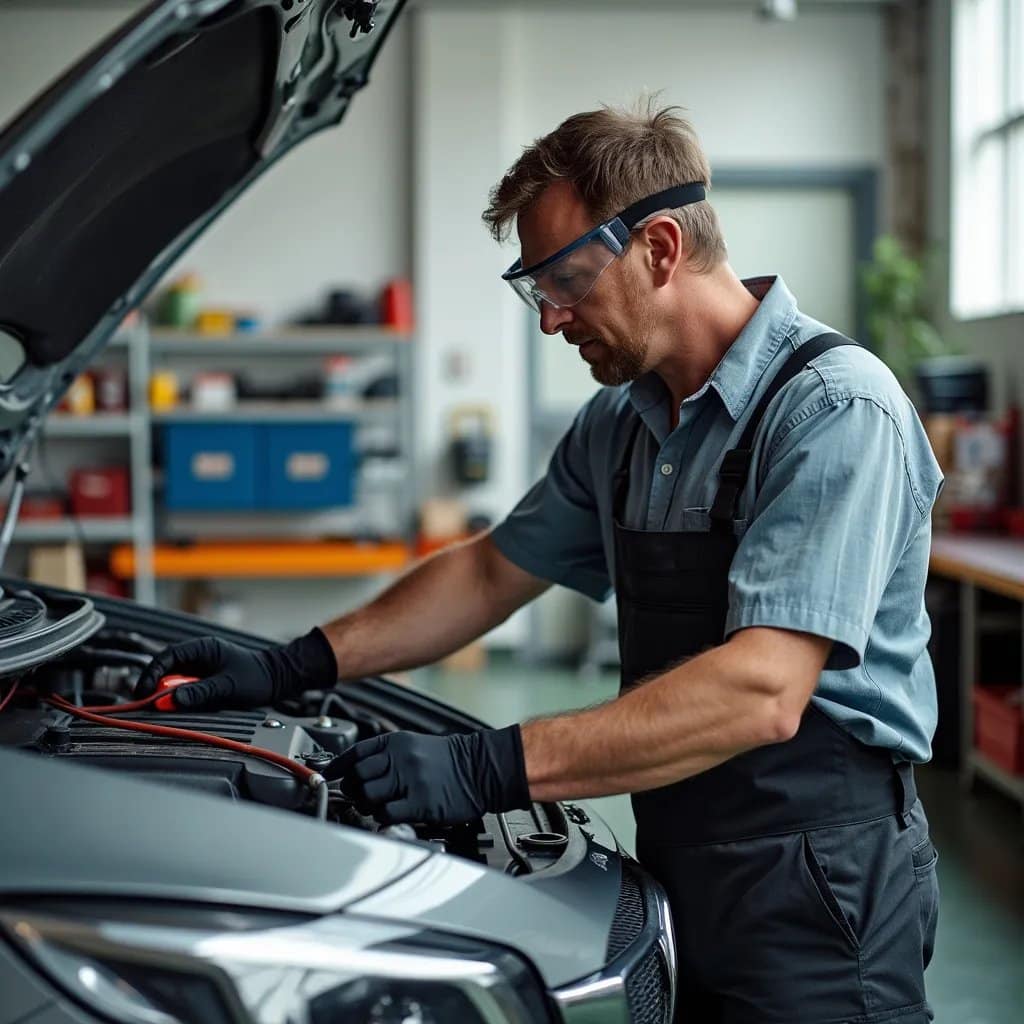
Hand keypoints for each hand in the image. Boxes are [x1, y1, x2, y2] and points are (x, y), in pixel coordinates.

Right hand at [135, 628, 336, 709]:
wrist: (278, 678)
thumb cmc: (258, 676)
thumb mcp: (227, 686)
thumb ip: (200, 692)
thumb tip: (171, 700)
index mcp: (203, 647)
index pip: (166, 656)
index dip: (151, 674)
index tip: (143, 692)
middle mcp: (199, 655)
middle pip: (166, 670)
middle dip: (157, 687)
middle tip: (151, 704)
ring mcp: (201, 668)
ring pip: (174, 681)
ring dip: (170, 694)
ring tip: (168, 707)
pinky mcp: (205, 680)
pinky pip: (186, 688)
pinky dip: (180, 697)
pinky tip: (182, 706)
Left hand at [325, 726, 530, 824]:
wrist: (482, 769)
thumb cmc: (451, 761)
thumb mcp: (416, 746)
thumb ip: (388, 756)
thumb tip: (357, 773)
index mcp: (397, 742)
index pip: (355, 753)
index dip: (337, 766)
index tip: (328, 776)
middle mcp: (400, 758)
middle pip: (356, 776)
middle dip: (353, 789)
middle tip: (360, 797)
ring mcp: (409, 780)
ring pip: (366, 796)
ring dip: (368, 805)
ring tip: (380, 807)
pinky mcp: (419, 803)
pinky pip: (385, 814)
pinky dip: (383, 818)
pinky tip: (394, 815)